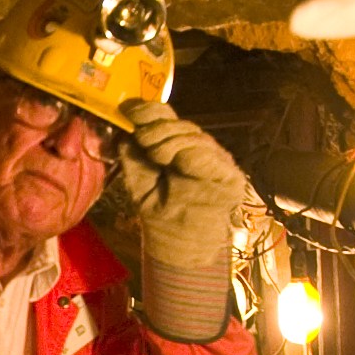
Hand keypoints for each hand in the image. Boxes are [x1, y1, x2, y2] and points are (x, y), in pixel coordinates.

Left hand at [115, 99, 254, 275]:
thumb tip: (125, 129)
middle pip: (179, 124)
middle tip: (142, 137)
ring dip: (170, 140)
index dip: (148, 111)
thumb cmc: (160, 212)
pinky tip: (177, 160)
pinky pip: (209, 154)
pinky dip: (190, 152)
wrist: (179, 244)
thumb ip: (133, 156)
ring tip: (157, 155)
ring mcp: (215, 159)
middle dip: (157, 127)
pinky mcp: (229, 174)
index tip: (128, 110)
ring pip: (193, 135)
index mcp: (176, 147)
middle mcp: (197, 149)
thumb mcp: (138, 180)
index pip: (166, 119)